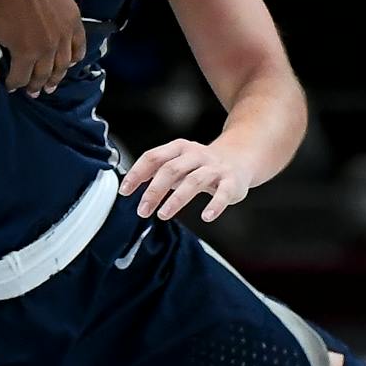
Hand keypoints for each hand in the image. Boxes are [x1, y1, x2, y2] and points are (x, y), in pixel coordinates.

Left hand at [0, 0, 82, 94]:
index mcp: (26, 53)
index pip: (21, 79)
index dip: (14, 85)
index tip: (10, 86)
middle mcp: (49, 49)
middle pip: (44, 75)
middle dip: (36, 86)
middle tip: (34, 93)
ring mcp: (64, 34)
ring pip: (63, 64)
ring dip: (57, 77)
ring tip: (51, 84)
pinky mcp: (74, 19)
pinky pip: (79, 45)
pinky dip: (76, 57)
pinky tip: (72, 62)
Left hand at [121, 138, 254, 222]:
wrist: (240, 159)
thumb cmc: (202, 165)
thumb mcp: (178, 163)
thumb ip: (156, 171)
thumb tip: (129, 184)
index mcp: (179, 148)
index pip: (153, 157)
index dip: (137, 173)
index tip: (124, 191)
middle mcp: (196, 155)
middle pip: (171, 169)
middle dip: (154, 191)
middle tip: (142, 210)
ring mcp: (215, 167)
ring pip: (194, 181)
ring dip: (176, 199)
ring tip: (162, 215)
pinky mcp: (231, 181)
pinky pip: (224, 193)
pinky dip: (215, 205)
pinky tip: (206, 217)